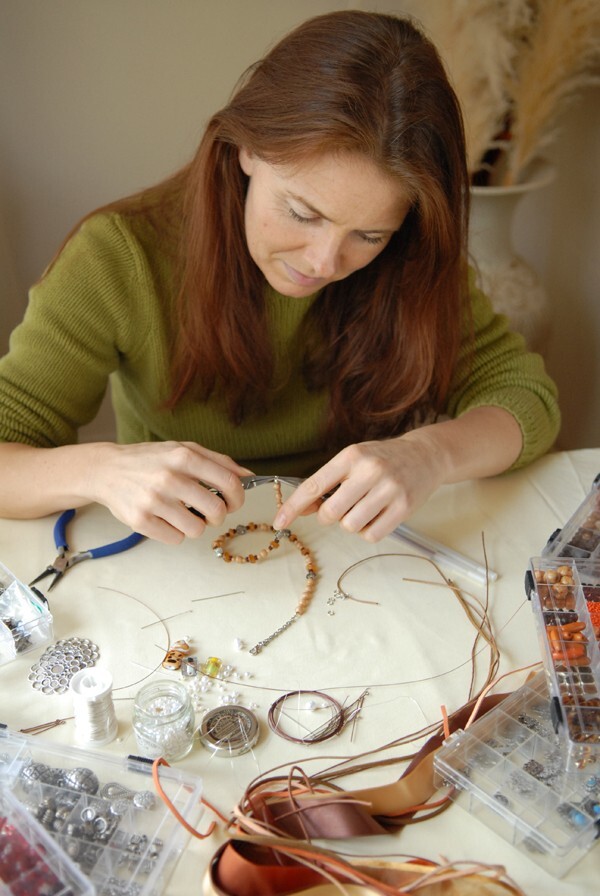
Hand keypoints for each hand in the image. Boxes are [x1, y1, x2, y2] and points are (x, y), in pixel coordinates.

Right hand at [90, 441, 252, 542]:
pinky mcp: (140, 521)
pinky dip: (175, 532)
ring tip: (183, 513)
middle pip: (216, 510)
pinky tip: (165, 519)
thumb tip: (249, 476)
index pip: (229, 482)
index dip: (238, 497)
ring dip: (195, 525)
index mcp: (184, 456)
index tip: (234, 502)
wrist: (106, 470)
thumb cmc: (150, 460)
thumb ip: (218, 460)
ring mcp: (154, 501)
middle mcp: (169, 478)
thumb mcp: (184, 449)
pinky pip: (175, 539)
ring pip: (197, 529)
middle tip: (209, 511)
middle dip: (218, 515)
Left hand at [273, 434, 445, 541]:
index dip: (292, 506)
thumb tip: (299, 509)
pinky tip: (378, 515)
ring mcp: (389, 489)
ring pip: (351, 526)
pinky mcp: (404, 507)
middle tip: (343, 507)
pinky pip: (372, 535)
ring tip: (364, 508)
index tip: (279, 522)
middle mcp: (370, 470)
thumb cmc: (382, 460)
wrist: (426, 455)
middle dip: (330, 516)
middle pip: (331, 513)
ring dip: (351, 524)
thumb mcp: (352, 462)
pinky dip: (369, 532)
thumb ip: (326, 484)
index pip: (314, 486)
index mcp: (351, 456)